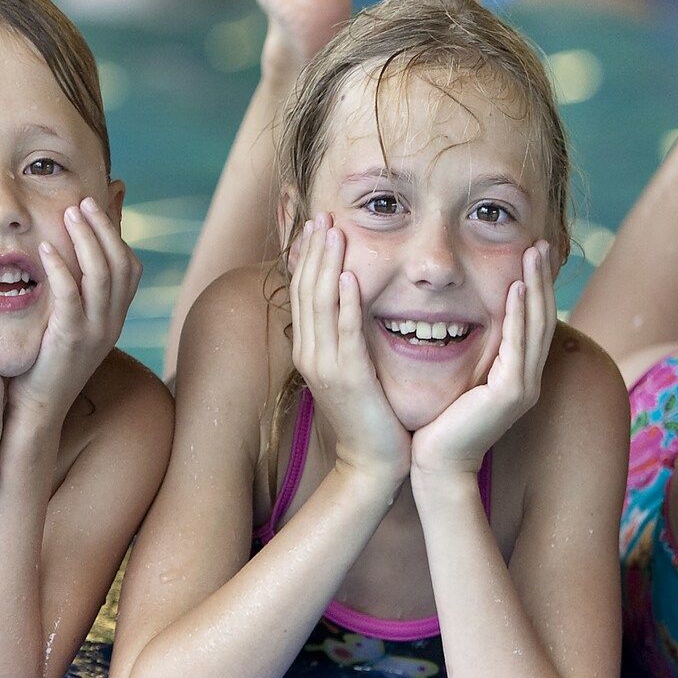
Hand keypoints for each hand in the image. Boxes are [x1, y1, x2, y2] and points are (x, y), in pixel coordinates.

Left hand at [7, 197, 140, 423]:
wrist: (36, 412)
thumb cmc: (42, 365)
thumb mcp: (66, 325)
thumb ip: (72, 292)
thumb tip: (66, 259)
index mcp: (114, 318)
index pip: (130, 267)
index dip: (117, 233)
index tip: (98, 203)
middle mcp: (112, 323)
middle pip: (121, 263)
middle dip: (104, 226)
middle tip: (82, 200)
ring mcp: (95, 332)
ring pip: (103, 274)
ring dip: (88, 238)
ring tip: (69, 213)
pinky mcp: (71, 340)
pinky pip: (72, 296)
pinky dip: (62, 268)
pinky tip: (47, 249)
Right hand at [289, 214, 410, 485]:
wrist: (373, 462)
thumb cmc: (370, 414)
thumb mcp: (353, 368)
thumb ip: (347, 337)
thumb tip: (352, 305)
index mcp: (310, 349)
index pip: (303, 292)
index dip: (307, 256)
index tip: (316, 224)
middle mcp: (310, 353)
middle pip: (306, 290)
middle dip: (314, 250)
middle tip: (322, 214)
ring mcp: (325, 365)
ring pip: (321, 304)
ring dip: (327, 264)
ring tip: (333, 231)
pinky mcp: (347, 378)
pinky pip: (345, 332)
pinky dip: (346, 302)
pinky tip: (351, 276)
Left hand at [410, 243, 553, 482]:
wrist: (437, 466)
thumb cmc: (439, 426)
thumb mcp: (459, 382)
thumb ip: (468, 357)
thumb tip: (454, 324)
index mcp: (517, 375)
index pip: (532, 323)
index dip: (535, 288)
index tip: (531, 254)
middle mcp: (527, 379)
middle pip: (543, 318)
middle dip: (542, 279)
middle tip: (541, 244)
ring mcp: (523, 386)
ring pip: (537, 326)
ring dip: (536, 287)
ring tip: (533, 253)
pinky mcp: (511, 394)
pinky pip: (519, 346)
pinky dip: (520, 314)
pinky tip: (516, 288)